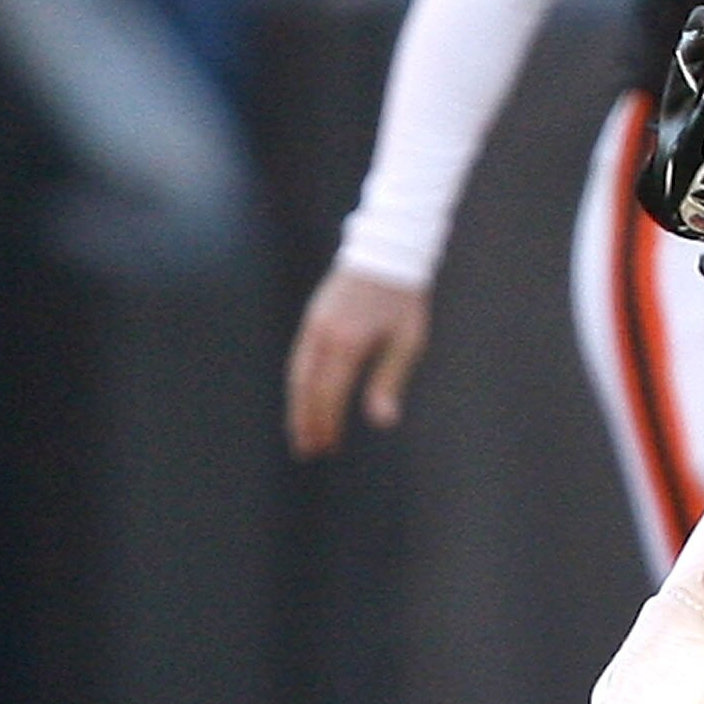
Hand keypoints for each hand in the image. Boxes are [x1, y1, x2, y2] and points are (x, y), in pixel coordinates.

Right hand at [286, 264, 430, 458]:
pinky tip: (303, 397)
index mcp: (349, 344)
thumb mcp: (407, 342)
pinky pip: (298, 358)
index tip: (329, 446)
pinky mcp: (312, 318)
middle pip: (307, 389)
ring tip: (300, 432)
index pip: (330, 395)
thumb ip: (389, 381)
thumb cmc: (404, 300)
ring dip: (297, 406)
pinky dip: (298, 383)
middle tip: (308, 450)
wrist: (386, 253)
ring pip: (297, 375)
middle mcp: (324, 336)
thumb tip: (383, 421)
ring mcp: (313, 326)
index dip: (328, 423)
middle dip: (306, 422)